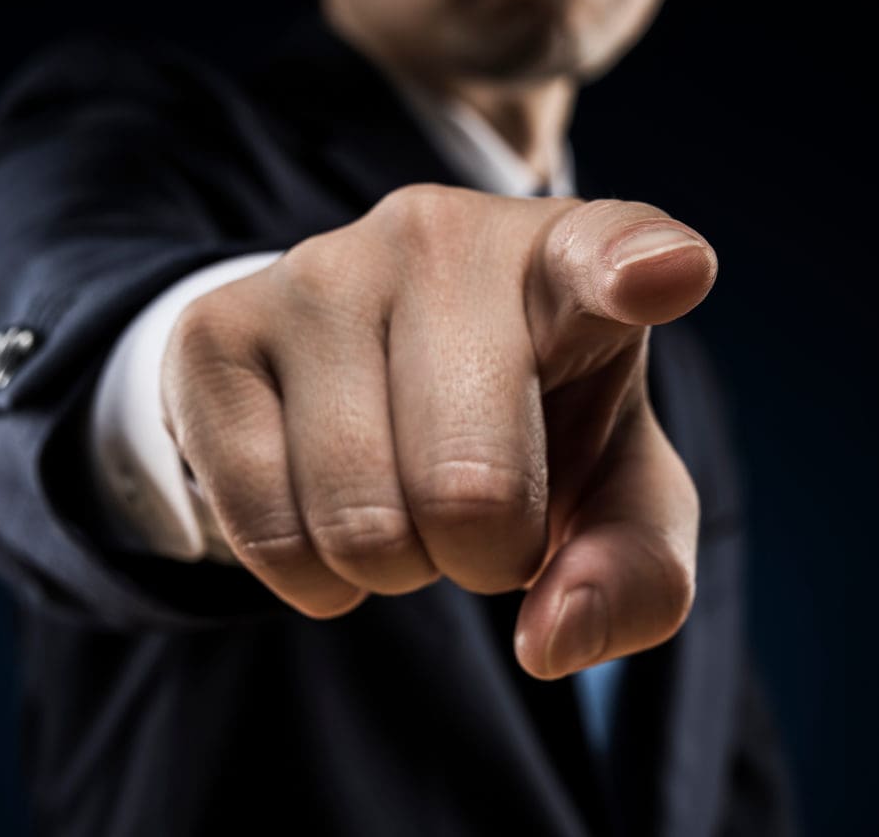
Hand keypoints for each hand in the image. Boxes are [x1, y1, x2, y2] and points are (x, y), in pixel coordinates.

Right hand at [162, 184, 716, 678]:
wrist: (372, 368)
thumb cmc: (528, 427)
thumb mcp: (613, 493)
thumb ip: (636, 572)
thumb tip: (548, 640)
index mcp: (567, 260)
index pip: (609, 251)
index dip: (634, 268)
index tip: (665, 275)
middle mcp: (440, 237)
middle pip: (470, 489)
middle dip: (484, 556)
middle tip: (482, 511)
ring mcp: (317, 272)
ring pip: (359, 523)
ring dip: (395, 567)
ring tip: (403, 497)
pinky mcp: (214, 330)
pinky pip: (263, 532)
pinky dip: (312, 575)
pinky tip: (327, 511)